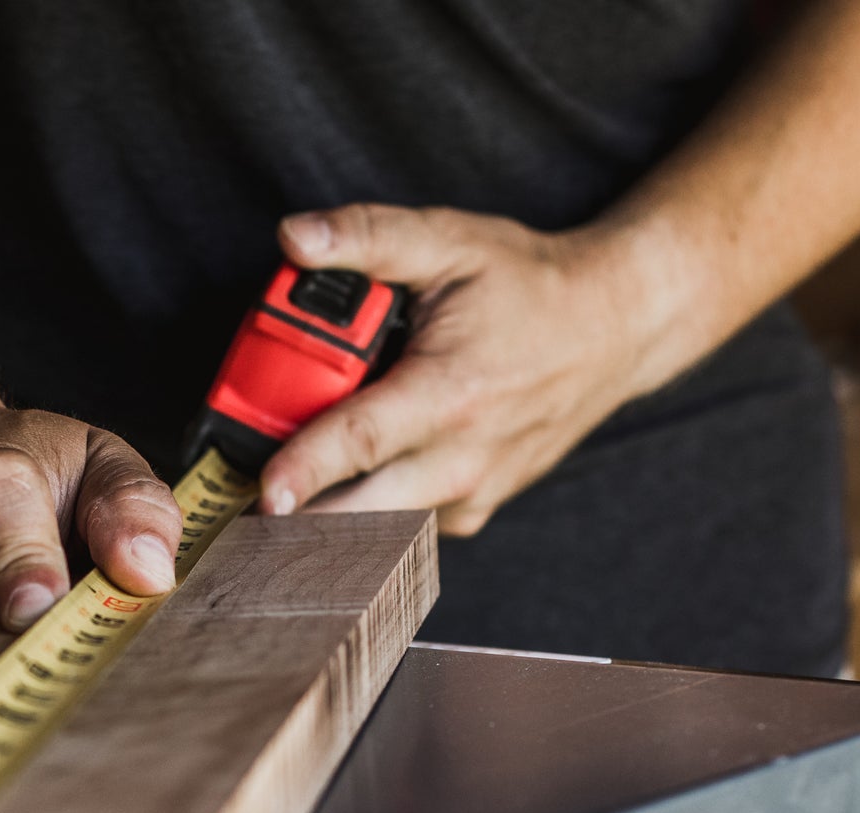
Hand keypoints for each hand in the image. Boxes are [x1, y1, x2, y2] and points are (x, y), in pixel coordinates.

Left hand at [259, 206, 690, 535]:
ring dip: (329, 516)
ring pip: (381, 528)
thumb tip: (294, 238)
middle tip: (243, 510)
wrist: (615, 329)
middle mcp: (465, 456)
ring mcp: (472, 492)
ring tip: (287, 494)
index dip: (307, 468)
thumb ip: (370, 238)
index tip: (265, 493)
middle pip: (365, 513)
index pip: (365, 440)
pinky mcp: (474, 510)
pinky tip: (350, 480)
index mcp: (453, 391)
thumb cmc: (532, 287)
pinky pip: (404, 525)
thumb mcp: (453, 241)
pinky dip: (369, 510)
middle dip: (302, 519)